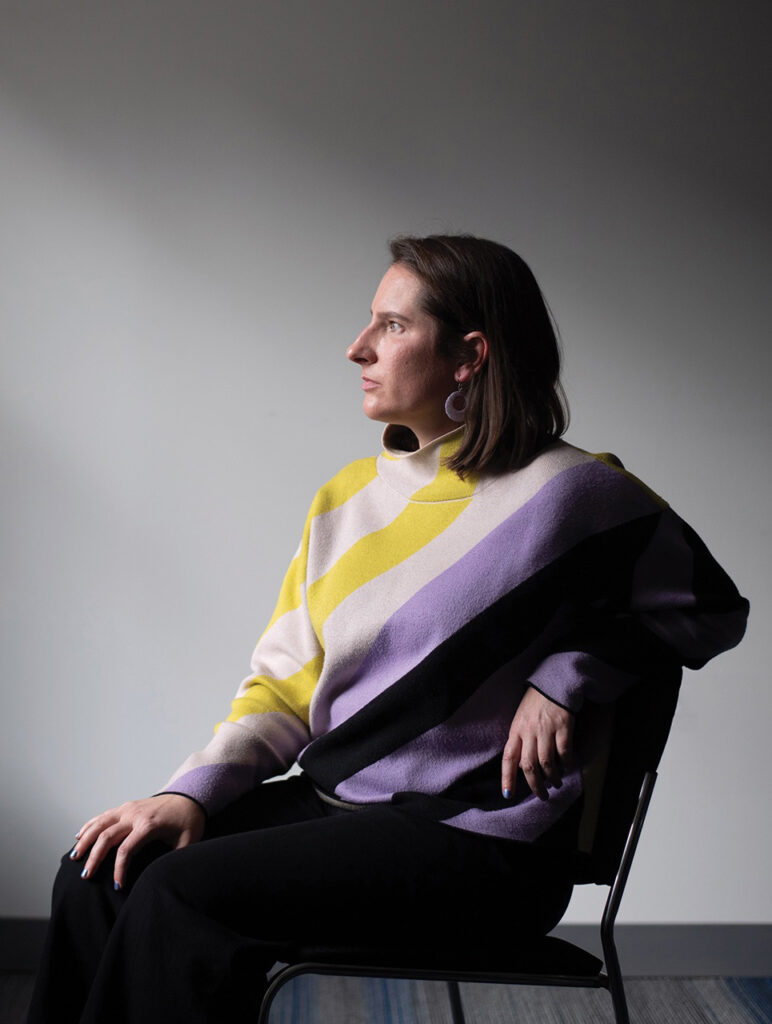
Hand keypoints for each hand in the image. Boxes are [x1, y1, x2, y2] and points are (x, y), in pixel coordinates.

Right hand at [69, 794, 205, 889]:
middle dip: (94, 858)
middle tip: (85, 877)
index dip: (119, 870)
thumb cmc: (189, 820)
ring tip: (74, 857)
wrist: (190, 795)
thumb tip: (164, 878)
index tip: (117, 886)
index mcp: (148, 825)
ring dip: (85, 840)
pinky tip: (79, 836)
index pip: (126, 850)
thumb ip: (175, 859)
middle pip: (107, 837)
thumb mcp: (188, 841)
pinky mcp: (127, 806)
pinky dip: (89, 825)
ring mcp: (128, 808)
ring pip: (100, 824)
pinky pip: (103, 816)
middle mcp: (134, 815)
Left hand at [502, 686, 574, 800]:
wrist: (553, 684)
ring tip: (556, 783)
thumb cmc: (535, 705)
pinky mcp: (563, 726)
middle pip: (529, 765)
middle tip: (542, 795)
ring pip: (546, 762)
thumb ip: (521, 740)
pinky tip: (568, 767)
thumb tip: (524, 768)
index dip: (507, 778)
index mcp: (516, 730)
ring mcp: (546, 729)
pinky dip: (566, 763)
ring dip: (552, 778)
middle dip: (535, 785)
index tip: (507, 795)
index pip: (508, 757)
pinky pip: (564, 752)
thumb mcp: (521, 720)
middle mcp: (529, 731)